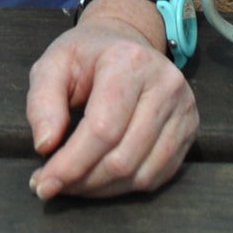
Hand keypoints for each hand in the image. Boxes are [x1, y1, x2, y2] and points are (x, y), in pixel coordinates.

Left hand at [23, 3, 198, 199]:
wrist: (126, 42)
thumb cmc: (85, 56)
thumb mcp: (52, 66)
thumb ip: (42, 102)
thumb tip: (45, 146)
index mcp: (129, 61)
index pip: (102, 129)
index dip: (71, 164)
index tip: (43, 184)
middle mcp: (165, 84)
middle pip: (123, 158)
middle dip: (82, 181)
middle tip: (53, 184)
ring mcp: (184, 108)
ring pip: (141, 174)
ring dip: (101, 189)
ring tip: (74, 183)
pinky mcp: (190, 129)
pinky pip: (158, 176)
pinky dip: (124, 186)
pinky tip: (100, 179)